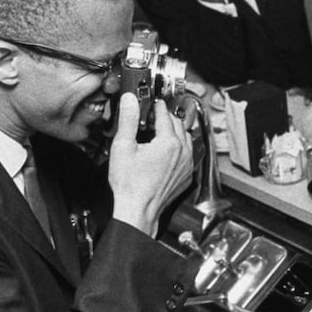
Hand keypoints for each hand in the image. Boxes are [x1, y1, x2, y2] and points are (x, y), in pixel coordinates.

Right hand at [109, 95, 193, 235]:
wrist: (138, 210)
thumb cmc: (130, 184)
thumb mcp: (123, 147)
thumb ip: (128, 120)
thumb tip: (130, 101)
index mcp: (169, 142)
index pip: (165, 115)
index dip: (157, 106)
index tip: (153, 103)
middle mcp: (183, 152)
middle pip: (178, 125)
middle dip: (166, 117)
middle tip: (153, 116)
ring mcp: (187, 164)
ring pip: (186, 139)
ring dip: (175, 132)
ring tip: (160, 131)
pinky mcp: (187, 175)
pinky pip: (187, 155)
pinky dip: (179, 148)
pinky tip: (166, 151)